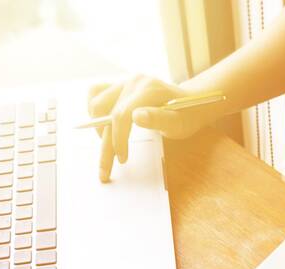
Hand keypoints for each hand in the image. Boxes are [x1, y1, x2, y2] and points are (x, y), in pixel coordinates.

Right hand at [87, 76, 213, 182]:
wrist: (190, 103)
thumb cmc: (186, 116)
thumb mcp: (179, 123)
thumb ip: (159, 119)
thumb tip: (136, 117)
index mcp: (149, 89)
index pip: (122, 114)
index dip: (118, 140)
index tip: (122, 159)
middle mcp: (134, 81)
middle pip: (106, 112)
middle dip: (105, 144)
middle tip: (105, 171)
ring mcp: (125, 81)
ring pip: (97, 103)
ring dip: (98, 128)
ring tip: (109, 146)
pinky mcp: (119, 85)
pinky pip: (96, 93)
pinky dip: (95, 112)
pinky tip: (104, 129)